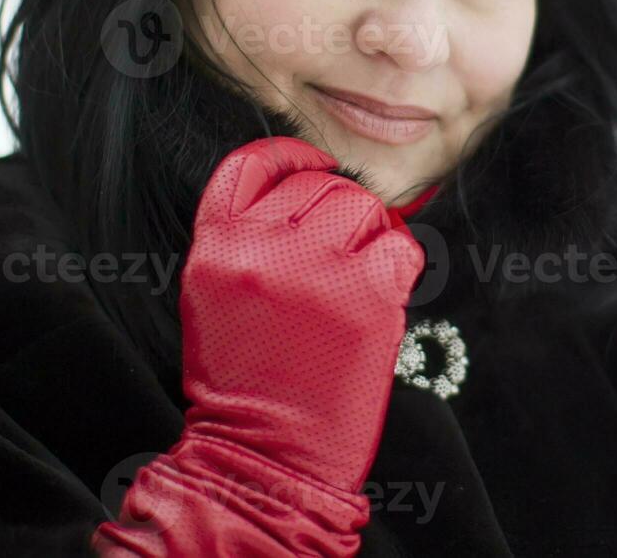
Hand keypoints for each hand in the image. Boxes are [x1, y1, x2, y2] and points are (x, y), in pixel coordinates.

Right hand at [178, 135, 426, 493]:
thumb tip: (300, 192)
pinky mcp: (368, 296)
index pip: (254, 162)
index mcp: (215, 246)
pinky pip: (401, 246)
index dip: (291, 157)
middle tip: (342, 257)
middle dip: (337, 211)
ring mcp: (316, 269)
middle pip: (319, 184)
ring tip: (360, 279)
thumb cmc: (243, 385)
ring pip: (362, 206)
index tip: (314, 167)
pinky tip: (386, 294)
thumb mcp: (214, 296)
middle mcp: (261, 247)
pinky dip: (401, 265)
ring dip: (370, 235)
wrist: (262, 458)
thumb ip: (246, 238)